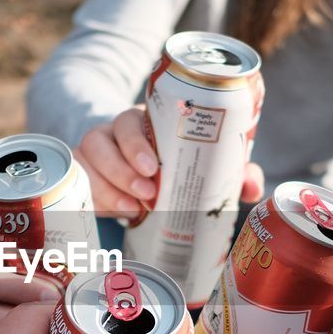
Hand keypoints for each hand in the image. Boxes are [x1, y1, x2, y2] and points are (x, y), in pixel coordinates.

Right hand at [76, 105, 263, 216]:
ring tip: (134, 210)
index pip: (130, 120)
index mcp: (145, 121)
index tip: (152, 168)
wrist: (145, 176)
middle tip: (148, 194)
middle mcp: (114, 133)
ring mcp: (95, 154)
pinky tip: (116, 214)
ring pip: (87, 163)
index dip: (135, 143)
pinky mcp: (84, 174)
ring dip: (109, 188)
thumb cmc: (181, 164)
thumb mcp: (205, 164)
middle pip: (101, 140)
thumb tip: (252, 188)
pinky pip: (80, 183)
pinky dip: (97, 199)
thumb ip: (230, 172)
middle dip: (122, 170)